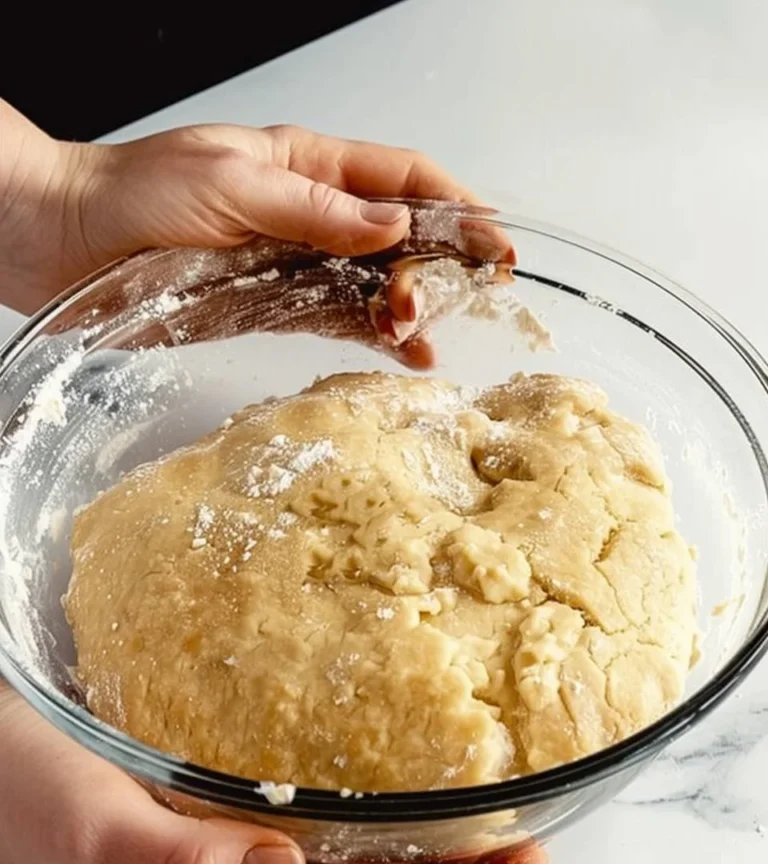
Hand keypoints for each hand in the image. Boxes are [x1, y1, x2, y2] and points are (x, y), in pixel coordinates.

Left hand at [0, 102, 512, 319]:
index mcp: (307, 164)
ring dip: (408, 305)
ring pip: (375, 283)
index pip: (402, 178)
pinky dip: (375, 334)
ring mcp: (297, 262)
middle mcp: (312, 214)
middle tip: (462, 295)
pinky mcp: (276, 305)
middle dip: (440, 263)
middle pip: (400, 236)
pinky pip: (339, 319)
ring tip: (422, 330)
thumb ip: (313, 210)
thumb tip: (390, 225)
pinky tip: (405, 349)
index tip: (494, 240)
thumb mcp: (230, 183)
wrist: (72, 244)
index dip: (455, 206)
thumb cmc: (137, 195)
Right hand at [0, 684, 549, 863]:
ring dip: (417, 848)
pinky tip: (391, 793)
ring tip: (486, 831)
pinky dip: (366, 814)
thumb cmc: (26, 791)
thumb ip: (182, 858)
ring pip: (345, 859)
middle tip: (524, 858)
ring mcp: (224, 849)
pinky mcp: (215, 806)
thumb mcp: (98, 827)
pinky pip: (310, 820)